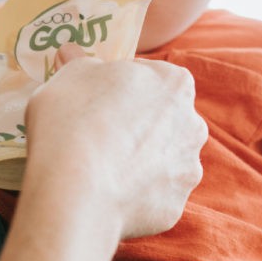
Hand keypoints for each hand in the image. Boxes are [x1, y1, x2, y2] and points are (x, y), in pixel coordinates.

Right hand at [23, 54, 205, 238]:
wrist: (78, 192)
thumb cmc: (73, 120)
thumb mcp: (69, 77)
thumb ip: (78, 62)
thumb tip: (72, 52)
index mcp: (175, 82)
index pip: (150, 76)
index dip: (120, 87)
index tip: (97, 99)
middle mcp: (193, 125)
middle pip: (163, 119)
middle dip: (137, 125)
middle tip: (98, 135)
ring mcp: (187, 169)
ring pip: (161, 160)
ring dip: (139, 162)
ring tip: (101, 170)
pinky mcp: (175, 208)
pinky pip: (152, 195)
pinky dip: (134, 195)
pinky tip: (107, 194)